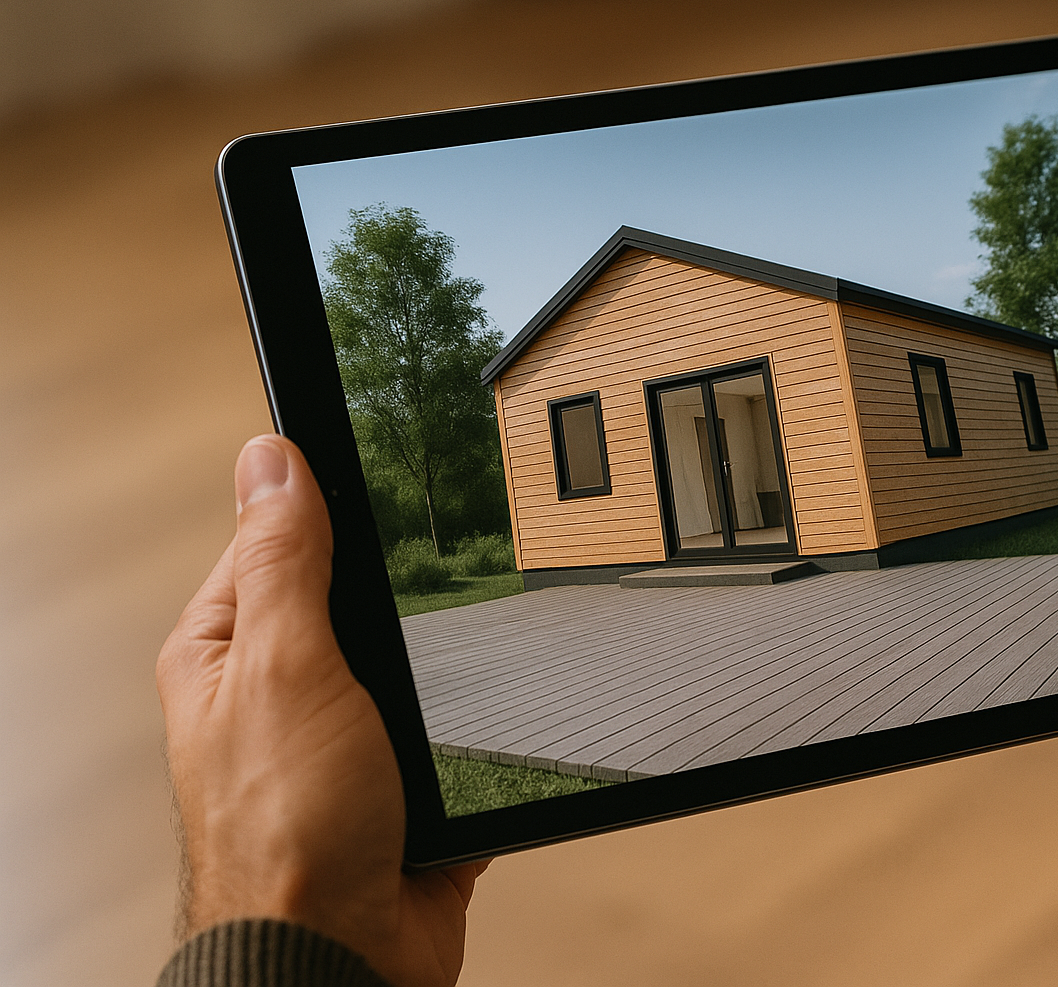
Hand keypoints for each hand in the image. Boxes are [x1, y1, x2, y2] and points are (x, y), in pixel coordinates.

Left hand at [157, 435, 488, 986]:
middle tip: (433, 569)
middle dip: (399, 590)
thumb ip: (283, 562)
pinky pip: (451, 727)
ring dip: (442, 662)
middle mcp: (279, 694)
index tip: (376, 467)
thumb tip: (269, 461)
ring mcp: (343, 740)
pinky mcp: (403, 784)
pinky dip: (475, 723)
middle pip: (351, 598)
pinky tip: (490, 710)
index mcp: (226, 654)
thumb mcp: (285, 666)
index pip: (269, 542)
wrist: (347, 956)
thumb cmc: (287, 837)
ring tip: (466, 644)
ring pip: (411, 661)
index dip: (321, 504)